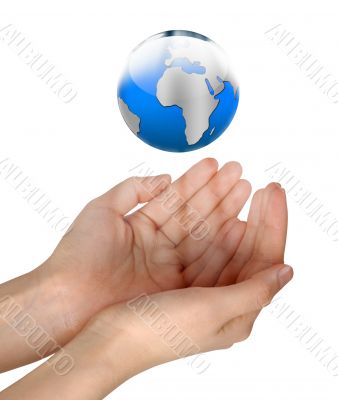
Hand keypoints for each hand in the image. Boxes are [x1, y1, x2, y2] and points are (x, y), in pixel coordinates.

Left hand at [41, 158, 254, 336]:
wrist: (66, 301)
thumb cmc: (78, 256)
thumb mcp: (102, 210)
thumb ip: (134, 189)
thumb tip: (165, 178)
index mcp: (141, 226)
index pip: (175, 199)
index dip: (196, 181)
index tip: (217, 165)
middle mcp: (158, 245)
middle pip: (193, 214)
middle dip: (217, 192)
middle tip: (239, 172)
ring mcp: (168, 265)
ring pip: (201, 233)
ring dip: (224, 211)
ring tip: (244, 188)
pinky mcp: (174, 287)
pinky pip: (202, 261)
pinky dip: (220, 242)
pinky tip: (237, 223)